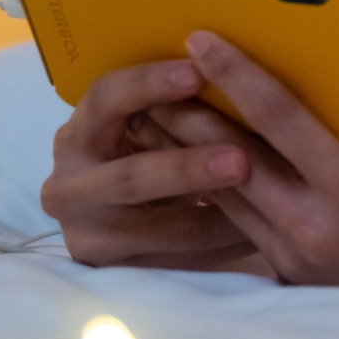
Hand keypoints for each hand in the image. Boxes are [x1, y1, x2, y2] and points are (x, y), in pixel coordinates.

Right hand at [39, 60, 260, 269]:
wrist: (117, 214)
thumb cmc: (149, 149)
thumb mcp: (150, 126)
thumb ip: (181, 107)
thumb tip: (247, 69)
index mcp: (81, 131)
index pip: (105, 98)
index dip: (148, 84)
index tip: (198, 72)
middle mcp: (69, 183)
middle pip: (131, 177)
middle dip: (188, 169)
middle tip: (241, 161)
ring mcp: (86, 232)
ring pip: (162, 228)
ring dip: (220, 215)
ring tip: (269, 204)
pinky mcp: (112, 269)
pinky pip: (179, 259)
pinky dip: (223, 245)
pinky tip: (261, 232)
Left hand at [163, 31, 338, 301]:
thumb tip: (295, 87)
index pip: (282, 118)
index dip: (238, 74)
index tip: (203, 40)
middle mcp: (314, 226)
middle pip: (233, 158)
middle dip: (189, 112)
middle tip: (153, 75)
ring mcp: (294, 256)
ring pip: (224, 194)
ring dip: (186, 152)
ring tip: (156, 115)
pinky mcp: (284, 275)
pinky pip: (239, 224)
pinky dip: (216, 190)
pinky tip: (192, 167)